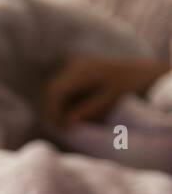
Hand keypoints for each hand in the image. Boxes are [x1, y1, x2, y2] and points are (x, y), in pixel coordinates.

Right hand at [42, 55, 169, 127]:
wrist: (142, 74)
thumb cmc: (130, 88)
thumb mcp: (111, 100)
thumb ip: (89, 110)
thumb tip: (68, 122)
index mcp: (82, 70)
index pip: (55, 92)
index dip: (53, 112)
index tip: (63, 128)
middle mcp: (75, 64)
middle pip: (51, 90)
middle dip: (53, 111)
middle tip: (64, 129)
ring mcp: (74, 65)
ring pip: (54, 90)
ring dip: (58, 107)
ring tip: (70, 122)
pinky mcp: (75, 71)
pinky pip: (61, 89)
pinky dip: (64, 102)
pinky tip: (75, 112)